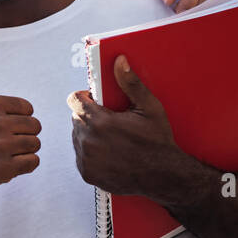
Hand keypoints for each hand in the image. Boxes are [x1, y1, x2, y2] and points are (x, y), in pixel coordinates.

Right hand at [0, 45, 39, 204]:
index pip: (28, 109)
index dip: (17, 120)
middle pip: (35, 127)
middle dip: (22, 137)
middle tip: (0, 144)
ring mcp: (2, 146)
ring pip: (36, 145)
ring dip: (22, 152)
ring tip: (2, 155)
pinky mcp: (6, 167)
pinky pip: (33, 163)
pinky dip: (23, 168)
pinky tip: (4, 167)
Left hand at [67, 55, 190, 197]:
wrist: (164, 176)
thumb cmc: (158, 140)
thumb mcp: (149, 108)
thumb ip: (130, 83)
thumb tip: (119, 61)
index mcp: (100, 122)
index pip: (74, 100)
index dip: (84, 97)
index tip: (95, 100)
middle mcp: (88, 142)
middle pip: (76, 118)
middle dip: (89, 116)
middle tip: (109, 120)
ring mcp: (86, 160)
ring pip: (77, 137)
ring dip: (88, 134)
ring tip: (110, 137)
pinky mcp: (87, 174)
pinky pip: (80, 155)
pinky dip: (90, 152)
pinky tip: (108, 152)